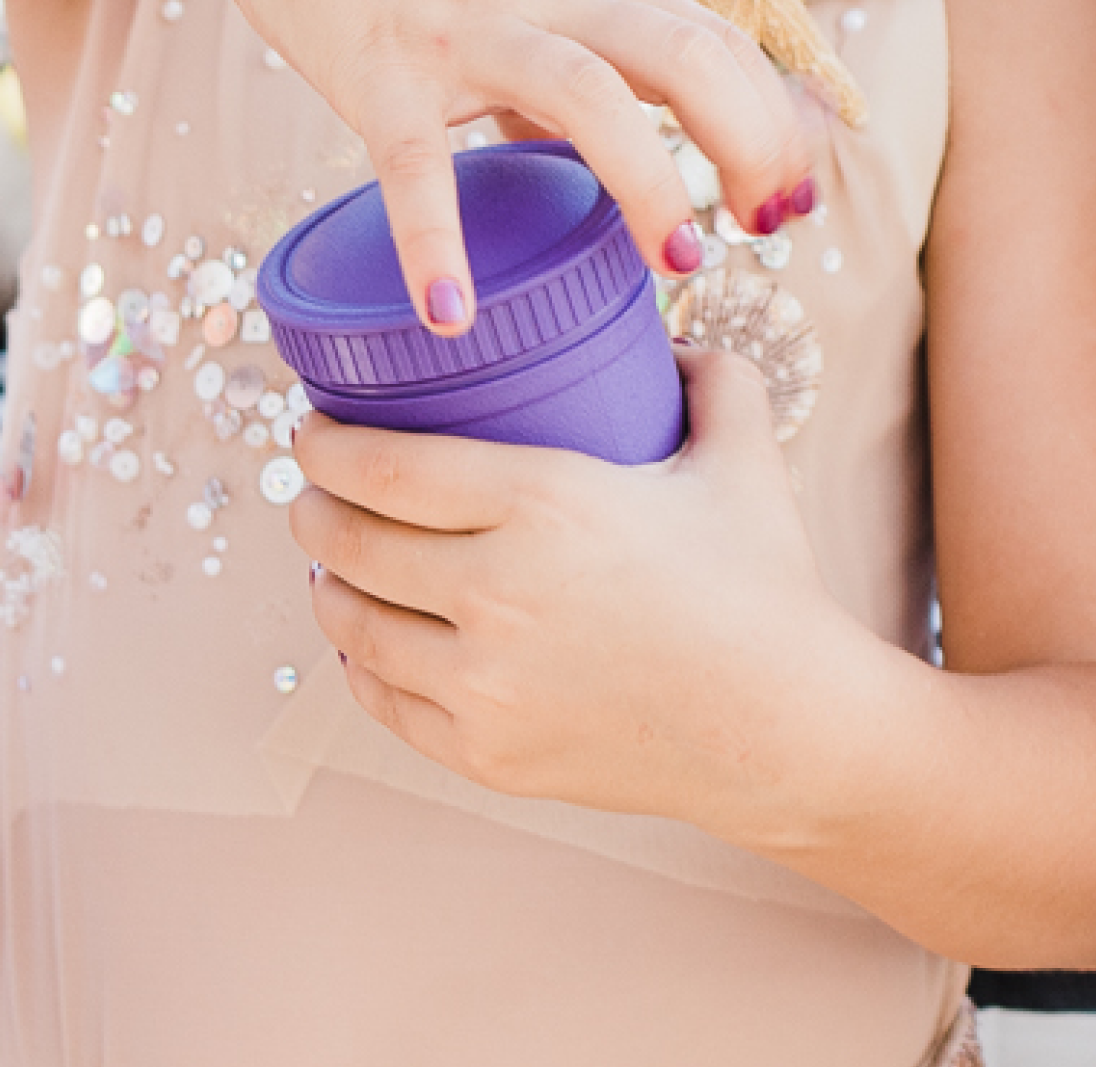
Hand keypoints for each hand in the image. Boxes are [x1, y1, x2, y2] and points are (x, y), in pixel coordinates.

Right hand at [206, 0, 811, 334]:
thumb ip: (553, 45)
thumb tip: (571, 140)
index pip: (711, 39)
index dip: (771, 118)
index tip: (790, 196)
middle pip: (685, 56)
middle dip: (749, 142)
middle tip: (765, 231)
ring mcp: (465, 32)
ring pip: (585, 94)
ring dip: (648, 181)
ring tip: (679, 264)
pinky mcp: (379, 70)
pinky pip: (415, 164)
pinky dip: (435, 243)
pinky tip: (450, 317)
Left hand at [289, 347, 852, 830]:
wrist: (786, 731)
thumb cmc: (763, 585)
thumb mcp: (743, 454)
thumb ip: (709, 374)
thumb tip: (666, 340)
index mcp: (546, 503)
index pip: (385, 467)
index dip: (325, 445)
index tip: (311, 429)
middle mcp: (497, 594)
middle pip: (347, 543)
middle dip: (310, 507)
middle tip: (310, 489)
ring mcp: (485, 685)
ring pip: (352, 627)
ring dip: (325, 585)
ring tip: (329, 564)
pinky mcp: (488, 755)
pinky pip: (384, 702)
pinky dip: (359, 664)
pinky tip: (364, 642)